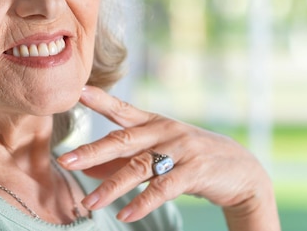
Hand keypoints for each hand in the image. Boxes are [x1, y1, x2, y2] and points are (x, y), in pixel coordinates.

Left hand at [57, 86, 279, 229]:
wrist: (241, 170)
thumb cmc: (191, 158)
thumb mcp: (157, 154)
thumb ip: (123, 160)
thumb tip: (88, 169)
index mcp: (154, 122)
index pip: (122, 109)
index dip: (101, 100)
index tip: (78, 91)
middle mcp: (165, 131)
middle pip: (123, 140)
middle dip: (93, 151)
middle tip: (66, 160)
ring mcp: (181, 150)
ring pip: (139, 167)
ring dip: (112, 187)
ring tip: (89, 203)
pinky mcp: (195, 172)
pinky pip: (163, 188)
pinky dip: (143, 203)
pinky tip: (125, 215)